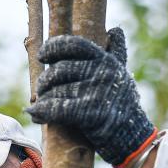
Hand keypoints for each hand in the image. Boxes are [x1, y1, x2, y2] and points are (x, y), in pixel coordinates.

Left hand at [26, 27, 155, 167]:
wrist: (133, 137)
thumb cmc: (123, 104)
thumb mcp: (123, 73)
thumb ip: (116, 52)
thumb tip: (115, 30)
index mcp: (105, 60)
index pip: (74, 44)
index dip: (53, 47)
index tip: (42, 56)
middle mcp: (101, 73)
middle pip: (60, 70)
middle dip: (46, 81)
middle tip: (41, 90)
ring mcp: (96, 92)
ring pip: (56, 91)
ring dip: (43, 100)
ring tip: (39, 106)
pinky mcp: (91, 113)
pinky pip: (57, 109)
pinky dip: (42, 112)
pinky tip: (34, 114)